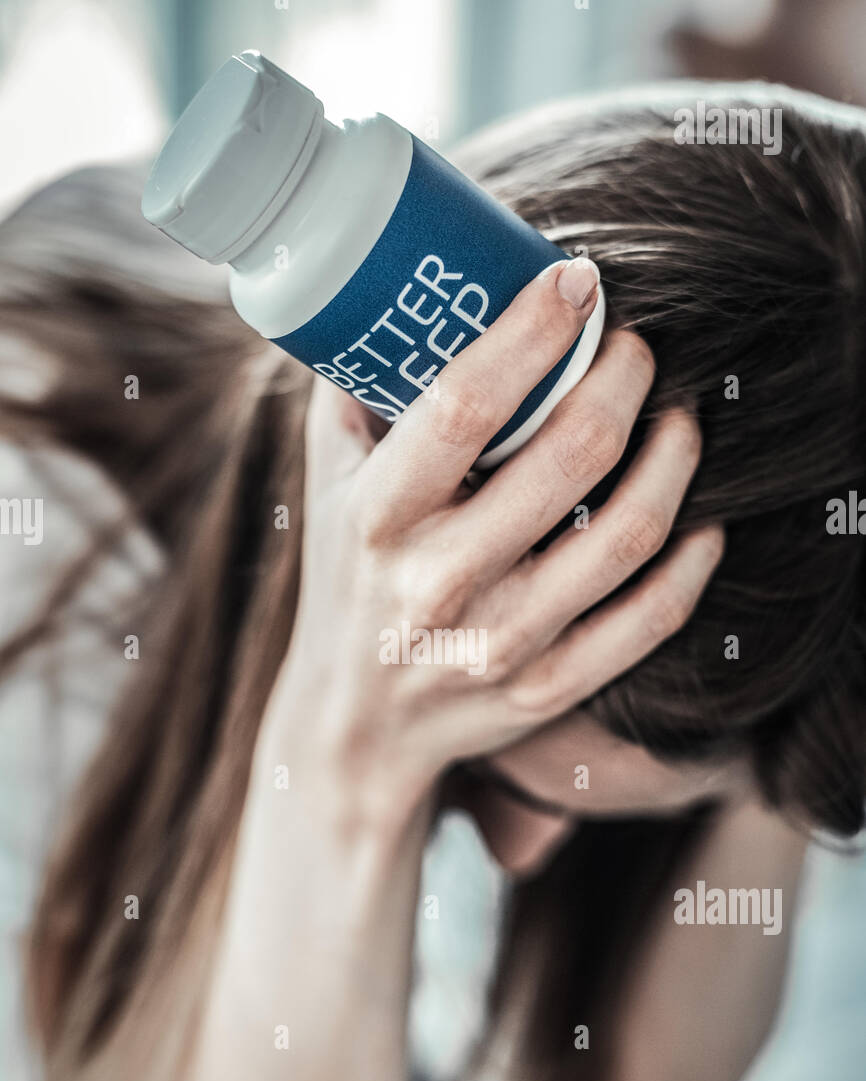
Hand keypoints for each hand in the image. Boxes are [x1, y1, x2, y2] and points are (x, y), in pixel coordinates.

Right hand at [262, 256, 722, 812]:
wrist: (356, 727)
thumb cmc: (348, 580)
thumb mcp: (327, 485)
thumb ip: (357, 391)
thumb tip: (408, 293)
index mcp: (378, 517)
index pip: (465, 405)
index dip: (533, 331)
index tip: (578, 280)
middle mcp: (439, 581)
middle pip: (569, 455)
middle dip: (624, 378)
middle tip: (638, 348)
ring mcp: (499, 642)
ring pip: (626, 534)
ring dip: (674, 457)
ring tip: (679, 419)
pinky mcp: (547, 689)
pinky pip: (647, 618)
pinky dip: (692, 562)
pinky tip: (702, 522)